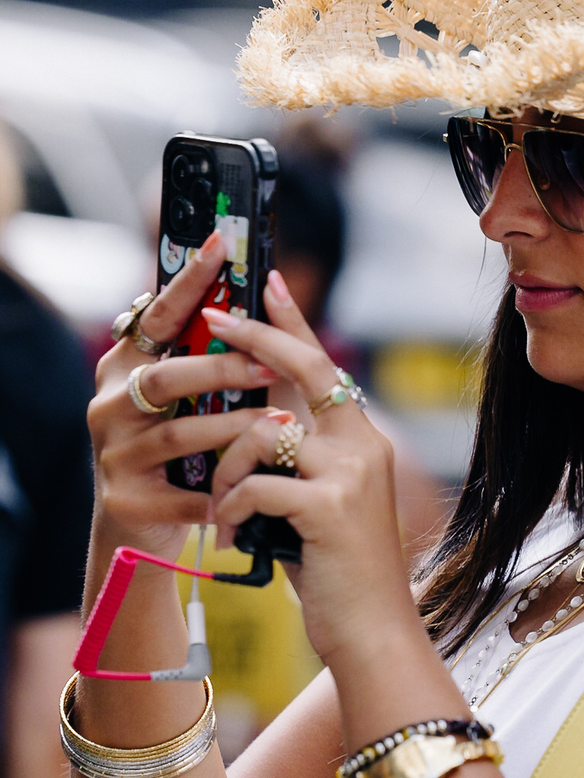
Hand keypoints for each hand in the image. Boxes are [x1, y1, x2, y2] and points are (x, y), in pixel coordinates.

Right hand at [89, 231, 278, 556]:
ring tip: (278, 429)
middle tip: (272, 366)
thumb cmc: (177, 456)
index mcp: (125, 368)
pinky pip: (180, 493)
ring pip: (176, 434)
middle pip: (165, 378)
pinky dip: (218, 490)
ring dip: (232, 429)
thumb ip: (210, 357)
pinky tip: (250, 489)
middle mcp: (109, 404)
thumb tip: (267, 291)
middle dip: (222, 370)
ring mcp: (114, 454)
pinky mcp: (126, 500)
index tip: (220, 245)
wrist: (141, 531)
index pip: (156, 317)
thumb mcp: (188, 402)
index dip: (187, 283)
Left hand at [205, 271, 410, 667]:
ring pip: (262, 432)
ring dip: (223, 468)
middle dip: (253, 338)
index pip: (323, 365)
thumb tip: (253, 424)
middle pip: (303, 368)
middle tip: (213, 321)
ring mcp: (350, 475)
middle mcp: (363, 446)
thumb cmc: (338, 575)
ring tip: (218, 508)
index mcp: (361, 441)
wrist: (374, 634)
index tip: (266, 282)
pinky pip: (255, 486)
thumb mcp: (316, 505)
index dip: (292, 321)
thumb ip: (295, 462)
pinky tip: (230, 537)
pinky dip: (231, 510)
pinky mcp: (329, 508)